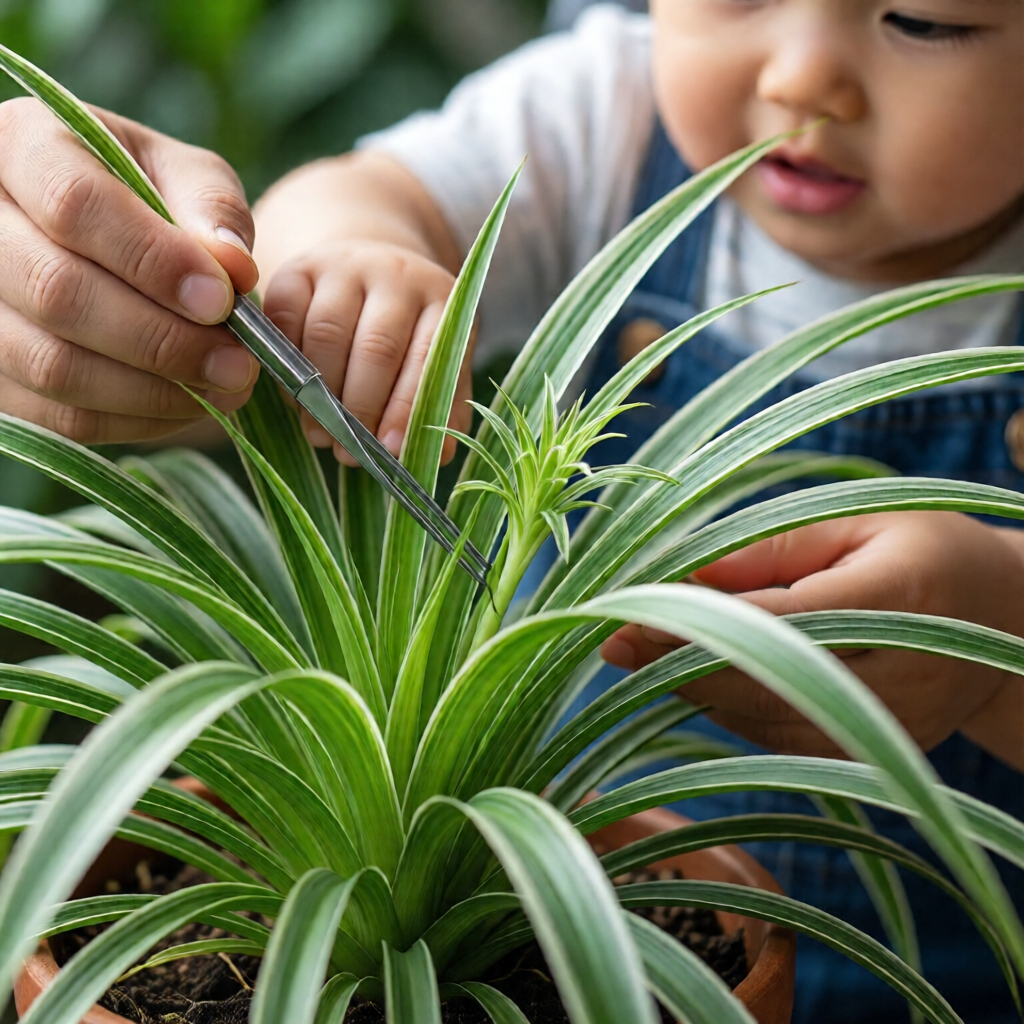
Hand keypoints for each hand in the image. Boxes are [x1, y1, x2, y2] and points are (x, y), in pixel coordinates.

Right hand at [0, 97, 260, 442]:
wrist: (122, 246)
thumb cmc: (156, 199)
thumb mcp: (188, 178)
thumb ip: (212, 212)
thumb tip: (233, 268)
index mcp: (22, 145)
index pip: (73, 204)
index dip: (152, 260)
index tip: (223, 301)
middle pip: (56, 292)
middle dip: (162, 339)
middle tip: (238, 364)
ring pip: (51, 365)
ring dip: (152, 391)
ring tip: (226, 387)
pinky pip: (58, 415)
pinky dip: (134, 420)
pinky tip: (189, 404)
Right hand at [261, 240, 471, 465]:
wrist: (366, 270)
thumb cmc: (406, 332)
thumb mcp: (436, 360)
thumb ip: (441, 403)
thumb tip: (437, 454)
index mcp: (439, 299)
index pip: (425, 358)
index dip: (405, 408)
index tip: (389, 450)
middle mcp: (394, 274)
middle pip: (375, 348)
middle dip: (359, 410)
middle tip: (348, 454)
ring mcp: (343, 267)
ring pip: (327, 336)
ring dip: (320, 396)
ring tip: (321, 436)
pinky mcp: (296, 270)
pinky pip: (285, 320)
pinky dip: (288, 367)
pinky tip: (297, 399)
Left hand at [601, 512, 1023, 762]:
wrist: (1006, 625)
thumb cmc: (923, 551)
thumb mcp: (855, 521)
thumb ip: (770, 550)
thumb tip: (682, 576)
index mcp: (905, 597)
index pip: (784, 621)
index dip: (698, 624)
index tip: (629, 615)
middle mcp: (902, 677)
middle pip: (766, 681)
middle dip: (678, 662)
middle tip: (612, 639)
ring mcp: (890, 730)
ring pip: (764, 719)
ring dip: (692, 688)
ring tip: (636, 651)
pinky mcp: (871, 756)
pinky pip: (778, 737)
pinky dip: (727, 706)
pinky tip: (690, 674)